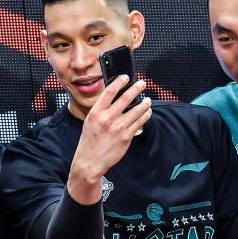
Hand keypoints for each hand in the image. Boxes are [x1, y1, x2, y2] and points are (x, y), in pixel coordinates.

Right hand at [68, 76, 152, 203]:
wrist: (90, 161)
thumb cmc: (89, 141)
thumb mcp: (90, 122)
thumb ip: (101, 110)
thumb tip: (114, 99)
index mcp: (96, 112)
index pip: (109, 92)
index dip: (119, 82)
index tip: (126, 77)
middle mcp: (107, 118)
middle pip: (126, 98)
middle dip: (136, 88)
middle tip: (142, 84)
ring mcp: (118, 127)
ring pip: (136, 110)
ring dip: (144, 103)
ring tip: (148, 100)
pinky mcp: (126, 137)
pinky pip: (139, 123)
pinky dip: (145, 116)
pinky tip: (147, 113)